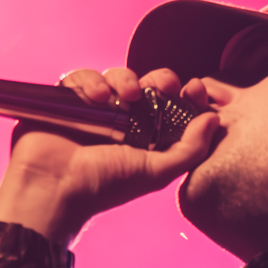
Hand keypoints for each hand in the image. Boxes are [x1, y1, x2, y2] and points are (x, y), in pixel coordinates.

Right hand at [0, 66, 221, 247]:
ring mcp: (94, 109)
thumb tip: (215, 119)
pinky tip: (98, 97)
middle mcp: (121, 122)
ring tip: (127, 95)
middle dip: (160, 79)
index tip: (194, 89)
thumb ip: (189, 149)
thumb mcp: (155, 172)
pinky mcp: (67, 100)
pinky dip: (92, 81)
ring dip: (126, 79)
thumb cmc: (103, 187)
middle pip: (148, 85)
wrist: (52, 190)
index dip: (186, 95)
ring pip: (117, 77)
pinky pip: (83, 78)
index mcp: (145, 138)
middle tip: (164, 85)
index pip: (172, 107)